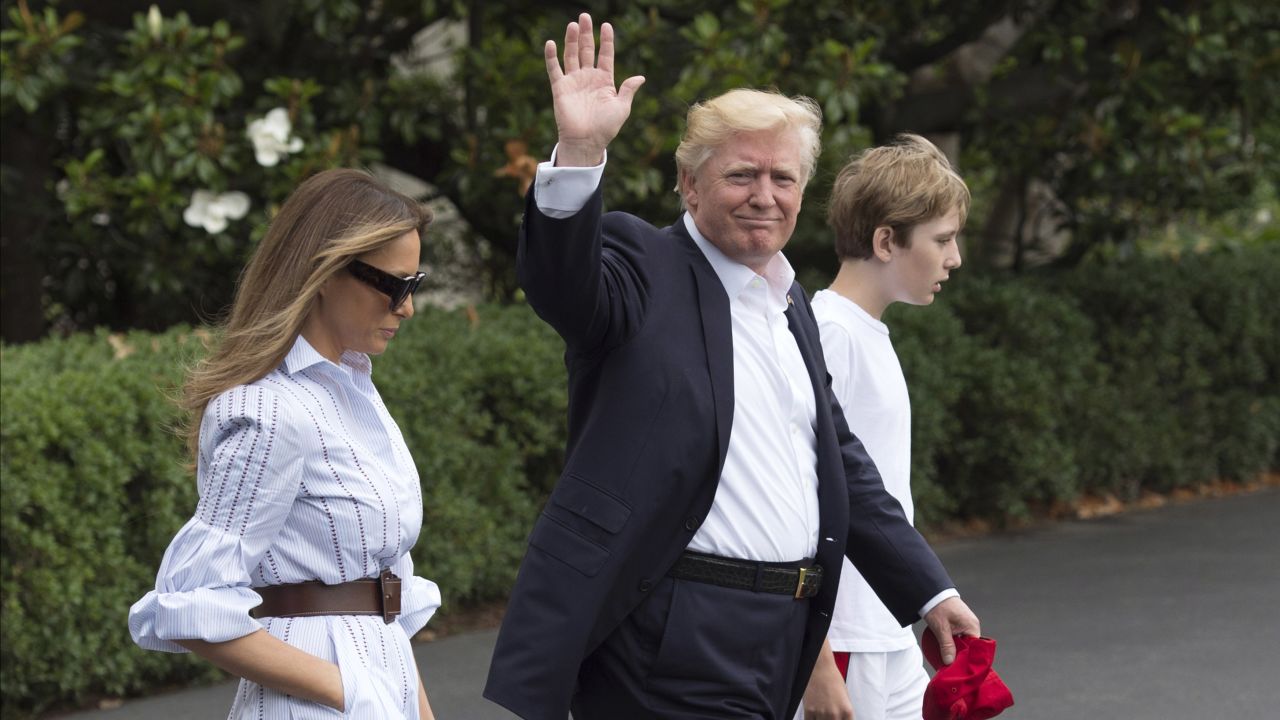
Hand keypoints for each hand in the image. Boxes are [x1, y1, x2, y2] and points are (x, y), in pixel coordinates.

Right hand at [544, 13, 644, 166]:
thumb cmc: (606, 127)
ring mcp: (574, 82)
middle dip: (586, 33)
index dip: (606, 40)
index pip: (605, 55)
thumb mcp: (622, 108)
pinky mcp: (560, 88)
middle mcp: (588, 78)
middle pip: (587, 50)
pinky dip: (551, 57)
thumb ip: (628, 90)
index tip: (607, 25)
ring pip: (572, 55)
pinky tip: (551, 43)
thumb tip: (640, 77)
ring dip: (572, 40)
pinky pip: (554, 69)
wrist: (586, 142)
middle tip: (585, 16)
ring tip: (573, 25)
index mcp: (604, 81)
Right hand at [802, 642, 853, 719]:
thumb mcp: (845, 697)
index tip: (837, 719)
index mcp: (847, 711)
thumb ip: (843, 713)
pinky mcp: (809, 710)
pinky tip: (813, 715)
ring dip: (820, 719)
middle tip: (828, 715)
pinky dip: (811, 719)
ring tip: (820, 713)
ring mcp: (822, 713)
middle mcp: (835, 713)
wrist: (819, 667)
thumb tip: (840, 719)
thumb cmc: (832, 678)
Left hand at [923, 596, 980, 664]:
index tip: (960, 668)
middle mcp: (972, 626)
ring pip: (963, 642)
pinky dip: (953, 644)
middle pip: (969, 646)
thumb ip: (946, 645)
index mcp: (972, 626)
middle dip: (961, 656)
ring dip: (956, 650)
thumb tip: (950, 662)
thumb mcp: (941, 628)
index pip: (975, 648)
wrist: (930, 592)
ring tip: (948, 661)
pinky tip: (947, 651)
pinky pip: (959, 637)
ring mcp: (965, 624)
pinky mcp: (959, 623)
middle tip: (951, 666)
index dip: (968, 659)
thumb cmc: (937, 607)